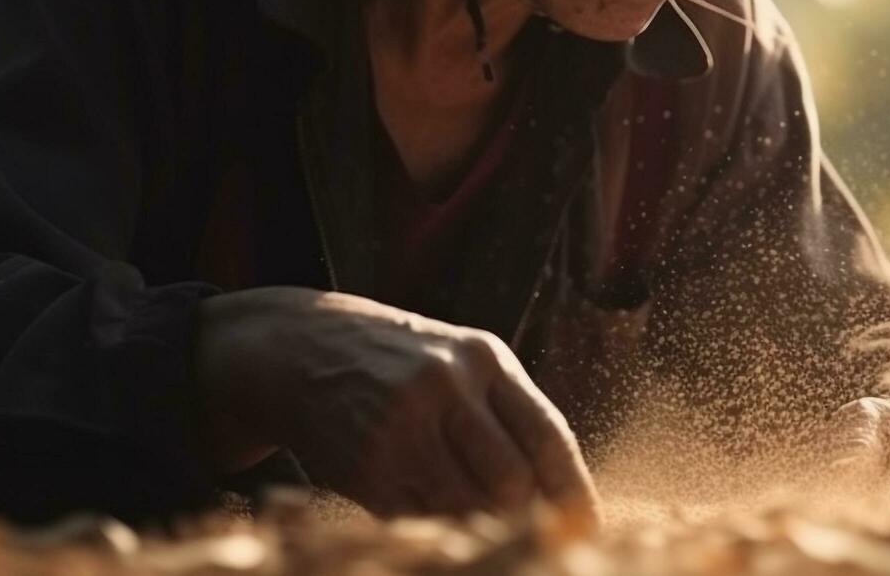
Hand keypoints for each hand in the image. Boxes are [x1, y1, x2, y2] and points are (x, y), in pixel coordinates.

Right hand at [196, 288, 598, 520]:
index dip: (574, 491)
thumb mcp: (460, 363)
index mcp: (483, 357)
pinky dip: (436, 529)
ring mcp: (401, 427)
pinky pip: (419, 519)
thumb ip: (507, 415)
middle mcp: (445, 386)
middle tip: (535, 539)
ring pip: (466, 507)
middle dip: (529, 518)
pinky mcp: (365, 466)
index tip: (587, 528)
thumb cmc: (402, 364)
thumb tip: (559, 496)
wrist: (301, 351)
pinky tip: (437, 520)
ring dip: (483, 529)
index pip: (548, 435)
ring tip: (487, 534)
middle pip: (511, 479)